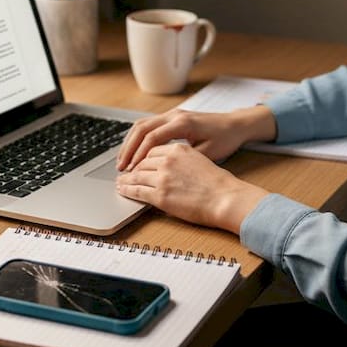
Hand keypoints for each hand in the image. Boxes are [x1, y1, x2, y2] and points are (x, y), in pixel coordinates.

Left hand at [115, 142, 267, 232]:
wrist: (226, 197)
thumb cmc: (218, 182)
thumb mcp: (199, 158)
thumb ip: (181, 158)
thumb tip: (169, 166)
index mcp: (177, 149)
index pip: (152, 150)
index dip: (142, 157)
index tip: (137, 162)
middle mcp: (167, 160)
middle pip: (141, 162)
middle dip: (132, 167)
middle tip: (124, 172)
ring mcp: (162, 177)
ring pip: (136, 175)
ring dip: (126, 179)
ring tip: (120, 182)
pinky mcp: (160, 195)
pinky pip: (137, 191)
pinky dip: (127, 190)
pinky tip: (122, 190)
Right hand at [116, 106, 275, 171]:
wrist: (235, 124)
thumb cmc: (225, 139)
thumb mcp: (207, 153)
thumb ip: (185, 159)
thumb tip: (163, 170)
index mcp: (182, 123)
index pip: (152, 138)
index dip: (139, 155)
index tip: (131, 170)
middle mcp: (174, 115)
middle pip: (142, 128)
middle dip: (129, 148)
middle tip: (121, 167)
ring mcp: (173, 114)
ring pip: (143, 125)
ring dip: (131, 142)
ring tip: (123, 161)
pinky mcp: (173, 117)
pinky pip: (149, 125)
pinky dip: (139, 138)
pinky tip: (135, 152)